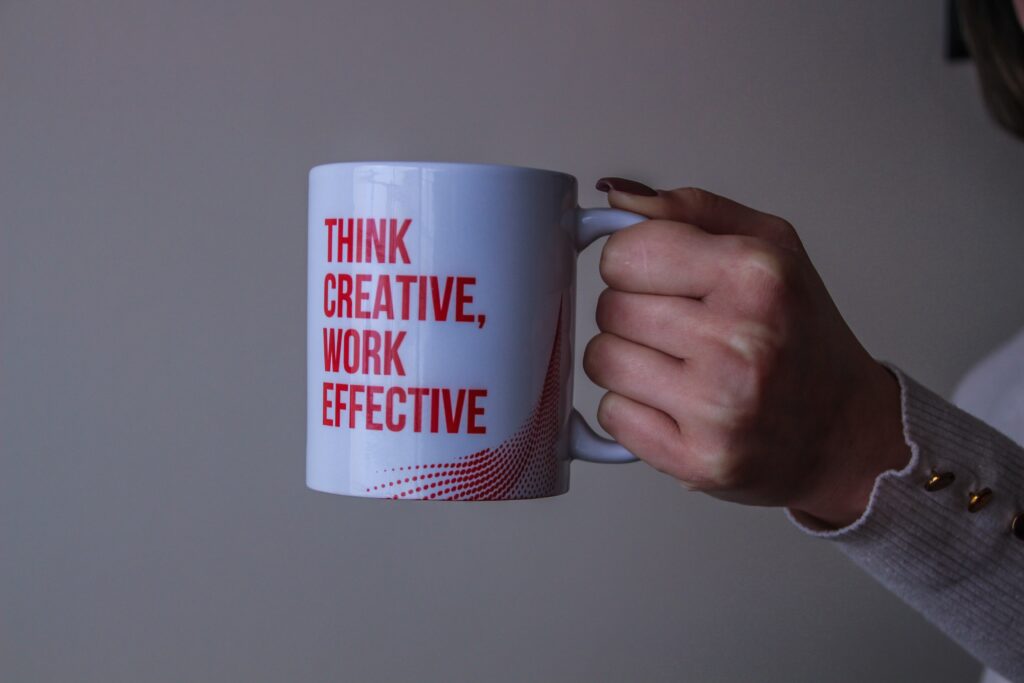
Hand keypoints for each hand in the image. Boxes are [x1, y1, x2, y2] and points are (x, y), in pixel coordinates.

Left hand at [583, 178, 910, 527]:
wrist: (843, 432)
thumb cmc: (803, 335)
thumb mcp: (770, 246)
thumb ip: (689, 210)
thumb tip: (614, 196)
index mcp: (757, 274)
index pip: (625, 251)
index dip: (633, 263)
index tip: (658, 276)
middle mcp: (740, 340)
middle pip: (610, 307)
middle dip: (632, 313)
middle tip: (679, 328)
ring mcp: (718, 407)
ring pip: (601, 360)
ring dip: (626, 361)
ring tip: (678, 366)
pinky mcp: (698, 459)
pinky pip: (611, 415)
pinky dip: (632, 410)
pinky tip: (676, 404)